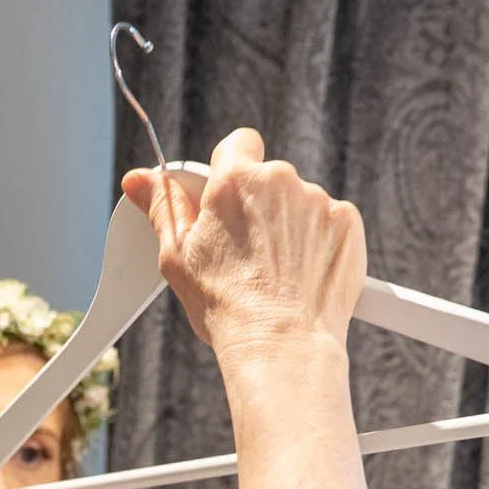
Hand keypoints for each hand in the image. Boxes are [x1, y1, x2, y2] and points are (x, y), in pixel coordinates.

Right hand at [123, 129, 364, 356]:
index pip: (238, 143)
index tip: (227, 199)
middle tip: (244, 251)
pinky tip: (302, 274)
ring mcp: (319, 201)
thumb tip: (141, 179)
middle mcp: (281, 180)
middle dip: (258, 206)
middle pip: (268, 178)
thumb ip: (163, 207)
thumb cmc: (226, 306)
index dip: (231, 169)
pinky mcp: (348, 224)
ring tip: (275, 271)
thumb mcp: (177, 256)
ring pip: (300, 202)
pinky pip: (330, 222)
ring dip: (289, 226)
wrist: (281, 345)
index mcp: (236, 180)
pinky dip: (319, 242)